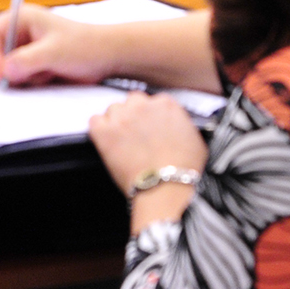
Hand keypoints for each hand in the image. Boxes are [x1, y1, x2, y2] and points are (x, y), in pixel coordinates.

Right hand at [0, 5, 112, 86]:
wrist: (107, 57)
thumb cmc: (86, 45)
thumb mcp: (55, 52)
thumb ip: (27, 60)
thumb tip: (5, 70)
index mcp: (22, 18)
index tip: (0, 74)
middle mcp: (20, 33)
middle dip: (7, 68)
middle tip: (27, 76)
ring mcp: (25, 50)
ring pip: (5, 70)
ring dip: (22, 77)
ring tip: (46, 72)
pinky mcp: (31, 65)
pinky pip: (18, 79)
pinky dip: (29, 82)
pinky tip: (48, 76)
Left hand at [90, 93, 207, 231]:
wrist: (165, 188)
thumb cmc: (183, 171)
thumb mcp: (195, 141)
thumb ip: (180, 125)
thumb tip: (175, 127)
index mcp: (166, 104)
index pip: (153, 101)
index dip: (151, 116)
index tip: (150, 127)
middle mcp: (142, 105)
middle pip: (132, 101)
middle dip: (133, 116)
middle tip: (136, 136)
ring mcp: (122, 117)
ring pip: (113, 110)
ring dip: (116, 122)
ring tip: (122, 143)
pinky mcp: (104, 131)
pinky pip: (94, 121)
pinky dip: (98, 130)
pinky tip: (106, 141)